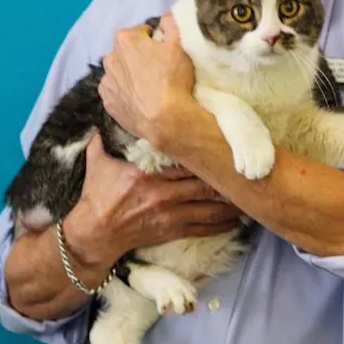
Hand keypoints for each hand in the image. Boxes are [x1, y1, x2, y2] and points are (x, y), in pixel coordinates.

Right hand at [64, 131, 240, 270]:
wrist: (93, 234)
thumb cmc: (97, 194)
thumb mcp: (98, 160)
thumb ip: (106, 135)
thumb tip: (110, 110)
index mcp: (148, 174)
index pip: (186, 161)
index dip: (207, 154)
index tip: (223, 145)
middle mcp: (163, 195)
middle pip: (205, 185)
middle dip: (226, 178)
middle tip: (247, 170)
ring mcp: (170, 216)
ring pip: (210, 209)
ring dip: (231, 203)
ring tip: (250, 194)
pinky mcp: (172, 232)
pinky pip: (203, 229)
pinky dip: (222, 224)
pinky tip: (237, 219)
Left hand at [98, 13, 195, 147]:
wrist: (165, 118)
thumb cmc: (172, 78)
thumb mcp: (179, 44)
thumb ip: (171, 24)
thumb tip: (166, 16)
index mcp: (124, 40)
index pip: (140, 31)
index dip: (153, 38)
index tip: (162, 49)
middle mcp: (110, 58)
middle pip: (126, 51)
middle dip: (138, 55)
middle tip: (156, 67)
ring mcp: (107, 82)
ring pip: (119, 71)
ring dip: (129, 73)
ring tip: (147, 85)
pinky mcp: (107, 103)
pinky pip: (116, 92)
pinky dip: (125, 92)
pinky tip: (139, 99)